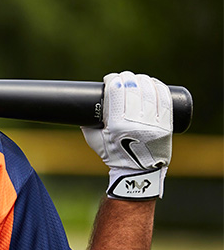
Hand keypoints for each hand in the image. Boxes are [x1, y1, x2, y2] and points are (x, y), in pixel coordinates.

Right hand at [82, 72, 171, 199]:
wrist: (138, 172)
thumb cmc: (114, 156)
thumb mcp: (94, 140)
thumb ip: (87, 124)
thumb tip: (82, 107)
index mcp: (117, 125)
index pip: (117, 91)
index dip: (113, 79)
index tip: (110, 79)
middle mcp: (137, 123)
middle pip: (134, 87)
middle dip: (127, 77)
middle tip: (123, 78)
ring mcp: (153, 124)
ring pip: (150, 91)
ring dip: (142, 80)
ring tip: (137, 79)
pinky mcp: (166, 125)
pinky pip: (165, 100)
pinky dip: (158, 88)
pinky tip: (152, 83)